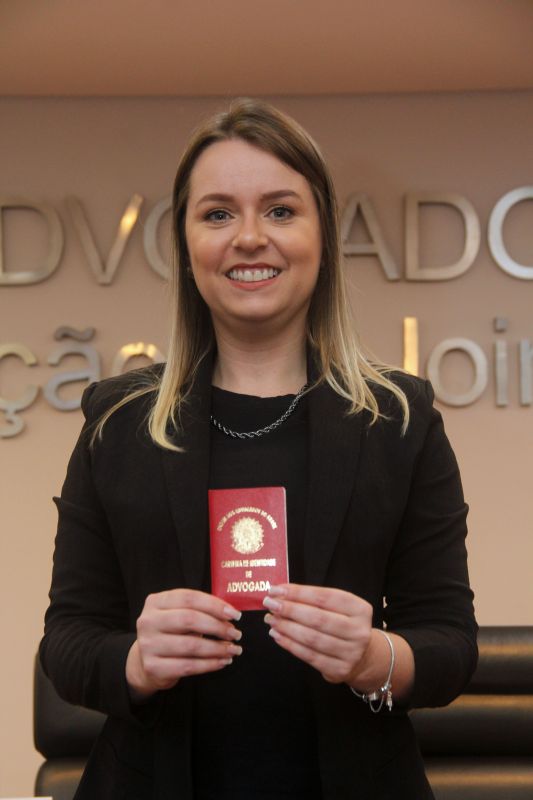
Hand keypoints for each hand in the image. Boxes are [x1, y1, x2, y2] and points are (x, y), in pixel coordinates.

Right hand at [126, 589, 241, 699]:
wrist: (145, 660)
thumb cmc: (171, 632)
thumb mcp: (179, 614)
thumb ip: (200, 610)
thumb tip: (230, 615)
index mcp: (156, 601)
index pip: (189, 598)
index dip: (214, 605)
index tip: (235, 614)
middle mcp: (148, 621)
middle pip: (189, 619)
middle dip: (218, 627)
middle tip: (236, 633)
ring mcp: (148, 645)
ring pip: (191, 645)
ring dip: (218, 648)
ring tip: (233, 649)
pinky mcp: (153, 667)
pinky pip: (188, 666)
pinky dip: (210, 664)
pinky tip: (222, 661)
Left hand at [263, 583, 372, 684]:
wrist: (362, 656)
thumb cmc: (342, 624)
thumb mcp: (338, 608)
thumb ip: (313, 601)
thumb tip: (280, 595)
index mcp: (359, 609)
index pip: (324, 597)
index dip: (298, 593)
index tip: (276, 590)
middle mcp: (358, 631)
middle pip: (318, 618)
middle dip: (289, 609)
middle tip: (270, 603)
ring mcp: (351, 652)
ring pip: (312, 638)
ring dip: (286, 627)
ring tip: (271, 620)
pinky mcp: (339, 669)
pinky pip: (309, 656)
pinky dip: (290, 644)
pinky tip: (277, 635)